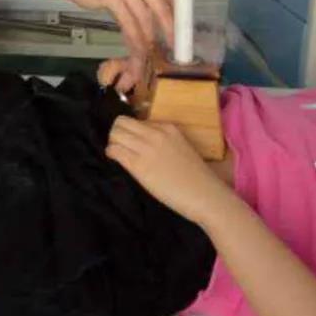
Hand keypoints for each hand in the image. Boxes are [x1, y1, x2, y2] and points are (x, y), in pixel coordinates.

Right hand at [72, 0, 173, 87]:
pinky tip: (136, 48)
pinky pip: (127, 22)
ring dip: (148, 38)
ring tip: (150, 52)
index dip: (180, 14)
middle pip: (160, 5)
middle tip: (173, 47)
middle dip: (169, 29)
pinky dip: (134, 38)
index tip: (184, 32)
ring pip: (143, 16)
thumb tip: (166, 23)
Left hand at [105, 115, 235, 226]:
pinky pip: (114, 150)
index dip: (131, 131)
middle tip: (120, 145)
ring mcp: (146, 148)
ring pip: (114, 134)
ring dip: (113, 143)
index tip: (131, 141)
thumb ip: (162, 141)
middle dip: (116, 133)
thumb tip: (143, 144)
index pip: (137, 121)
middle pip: (121, 122)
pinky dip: (111, 153)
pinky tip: (115, 159)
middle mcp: (155, 133)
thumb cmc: (195, 177)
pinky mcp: (138, 165)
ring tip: (118, 153)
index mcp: (167, 127)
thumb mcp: (180, 147)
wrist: (204, 194)